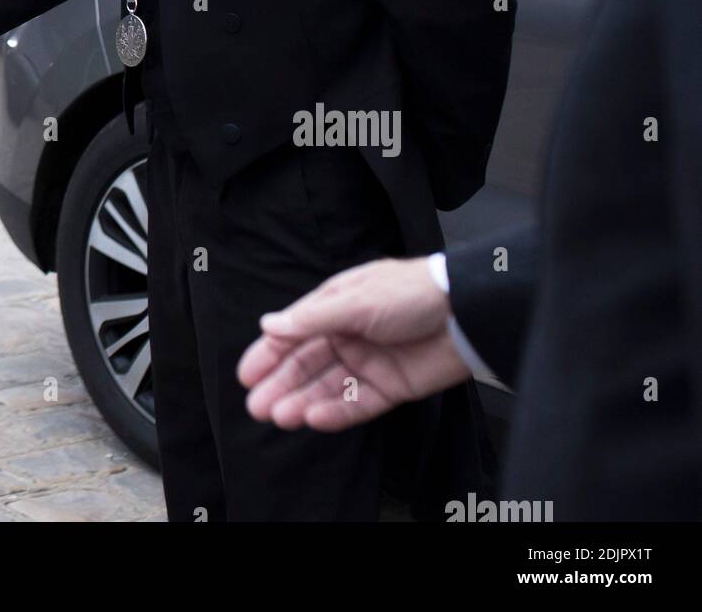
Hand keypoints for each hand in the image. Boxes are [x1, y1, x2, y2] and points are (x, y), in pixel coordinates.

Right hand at [236, 257, 470, 431]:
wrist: (465, 314)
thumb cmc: (410, 293)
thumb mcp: (355, 300)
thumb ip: (312, 318)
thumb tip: (268, 325)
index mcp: (335, 307)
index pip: (293, 333)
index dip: (268, 353)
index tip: (246, 375)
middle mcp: (347, 336)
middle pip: (306, 365)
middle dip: (280, 385)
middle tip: (257, 407)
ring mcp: (368, 363)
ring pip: (327, 388)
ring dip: (302, 402)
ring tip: (280, 416)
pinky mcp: (390, 387)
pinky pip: (356, 404)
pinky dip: (335, 413)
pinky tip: (315, 418)